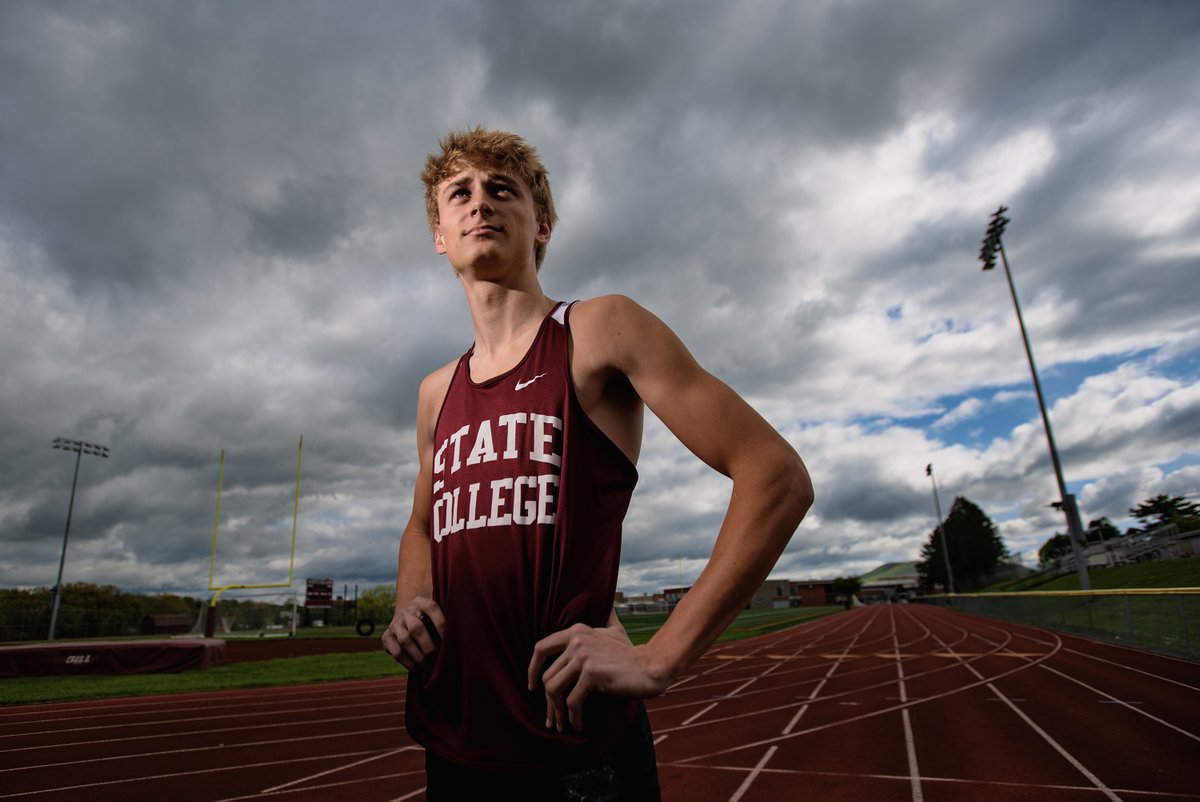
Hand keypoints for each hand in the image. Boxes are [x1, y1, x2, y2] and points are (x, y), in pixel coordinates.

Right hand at [381, 596, 443, 672]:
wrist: (407, 619)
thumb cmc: (431, 621)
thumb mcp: (437, 615)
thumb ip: (447, 621)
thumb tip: (460, 639)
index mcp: (420, 602)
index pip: (431, 607)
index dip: (441, 623)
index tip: (450, 639)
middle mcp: (406, 611)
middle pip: (416, 628)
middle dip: (429, 647)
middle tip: (438, 659)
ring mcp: (394, 624)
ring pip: (405, 641)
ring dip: (419, 658)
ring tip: (430, 667)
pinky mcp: (387, 637)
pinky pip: (397, 652)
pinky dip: (409, 663)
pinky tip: (419, 670)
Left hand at [527, 620, 667, 732]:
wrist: (652, 666)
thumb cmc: (632, 654)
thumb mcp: (615, 630)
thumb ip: (606, 619)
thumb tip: (607, 604)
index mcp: (577, 631)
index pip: (541, 648)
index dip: (532, 669)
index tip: (532, 687)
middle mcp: (577, 640)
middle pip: (548, 676)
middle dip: (548, 703)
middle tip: (553, 720)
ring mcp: (583, 656)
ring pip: (554, 690)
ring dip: (557, 713)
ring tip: (563, 725)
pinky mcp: (592, 674)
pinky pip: (572, 701)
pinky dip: (573, 717)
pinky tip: (579, 725)